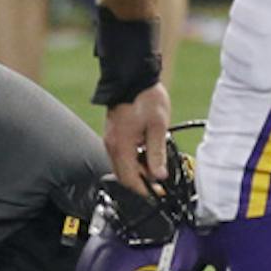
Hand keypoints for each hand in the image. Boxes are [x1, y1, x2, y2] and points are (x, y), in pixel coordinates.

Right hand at [103, 82, 172, 199]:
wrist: (132, 78)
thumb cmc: (145, 98)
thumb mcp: (158, 128)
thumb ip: (157, 154)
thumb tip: (159, 175)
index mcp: (121, 146)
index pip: (130, 179)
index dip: (145, 190)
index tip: (158, 193)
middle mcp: (111, 145)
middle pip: (124, 176)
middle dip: (141, 182)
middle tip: (159, 180)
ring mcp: (110, 139)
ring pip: (122, 166)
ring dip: (137, 170)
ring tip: (155, 164)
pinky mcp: (113, 134)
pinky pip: (120, 155)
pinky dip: (132, 160)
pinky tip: (145, 153)